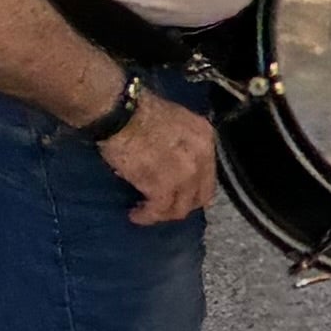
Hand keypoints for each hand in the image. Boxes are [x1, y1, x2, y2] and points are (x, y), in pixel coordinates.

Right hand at [99, 84, 216, 224]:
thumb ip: (183, 145)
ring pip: (180, 208)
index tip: (175, 194)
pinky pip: (159, 210)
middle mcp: (201, 157)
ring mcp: (185, 173)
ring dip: (162, 214)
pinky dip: (147, 216)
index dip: (192, 190)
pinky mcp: (163, 186)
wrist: (122, 114)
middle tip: (161, 208)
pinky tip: (136, 214)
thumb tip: (174, 165)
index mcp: (205, 138)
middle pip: (199, 196)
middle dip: (180, 206)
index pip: (208, 175)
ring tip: (145, 212)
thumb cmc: (140, 113)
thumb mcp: (176, 123)